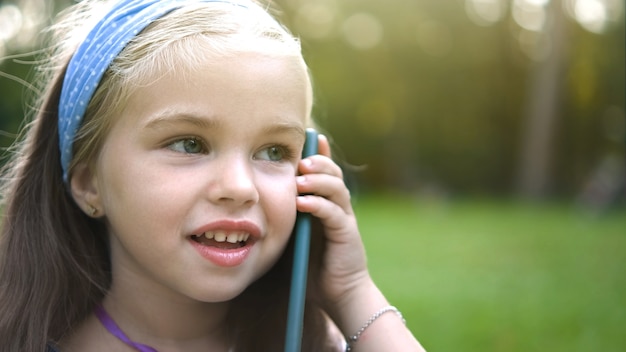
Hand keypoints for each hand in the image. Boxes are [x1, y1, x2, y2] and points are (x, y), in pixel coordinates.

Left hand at [295, 134, 368, 305]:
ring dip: (318, 180)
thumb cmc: (312, 267)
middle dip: (318, 162)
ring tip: (301, 176)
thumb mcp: (294, 237)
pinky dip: (318, 205)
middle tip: (299, 159)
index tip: (310, 138)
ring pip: (336, 189)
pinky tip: (303, 202)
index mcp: (325, 205)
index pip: (324, 173)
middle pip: (333, 174)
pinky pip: (334, 214)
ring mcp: (344, 220)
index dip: (318, 154)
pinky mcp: (347, 235)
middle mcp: (338, 207)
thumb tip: (258, 203)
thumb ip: (286, 218)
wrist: (339, 294)